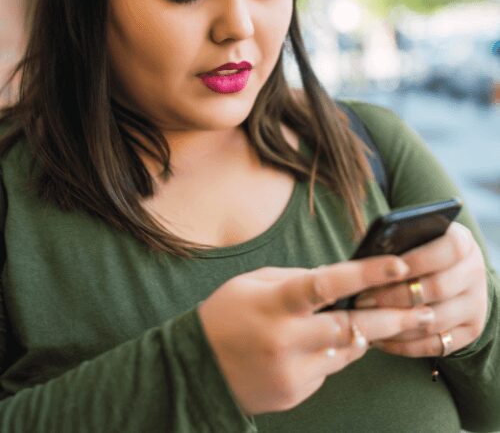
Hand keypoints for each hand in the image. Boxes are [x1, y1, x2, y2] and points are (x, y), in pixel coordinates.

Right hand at [198, 256, 434, 415]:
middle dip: (392, 318)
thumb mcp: (254, 283)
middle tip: (424, 310)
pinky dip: (333, 354)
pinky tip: (321, 344)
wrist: (197, 367)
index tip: (399, 266)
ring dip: (365, 335)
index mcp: (274, 302)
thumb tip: (338, 280)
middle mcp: (286, 338)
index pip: (327, 284)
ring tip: (384, 321)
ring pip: (346, 351)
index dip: (366, 274)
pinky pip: (328, 370)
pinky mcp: (295, 392)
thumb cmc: (226, 313)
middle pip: (351, 327)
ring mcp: (292, 370)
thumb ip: (296, 280)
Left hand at [354, 223, 488, 357]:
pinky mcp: (469, 332)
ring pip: (434, 321)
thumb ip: (397, 242)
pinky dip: (404, 345)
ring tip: (365, 321)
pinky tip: (379, 339)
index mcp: (463, 242)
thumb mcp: (414, 237)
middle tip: (362, 299)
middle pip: (437, 288)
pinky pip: (435, 345)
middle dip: (395, 295)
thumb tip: (367, 256)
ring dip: (396, 324)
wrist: (451, 272)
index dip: (416, 260)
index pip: (447, 249)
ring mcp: (475, 305)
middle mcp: (475, 273)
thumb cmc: (418, 249)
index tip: (386, 269)